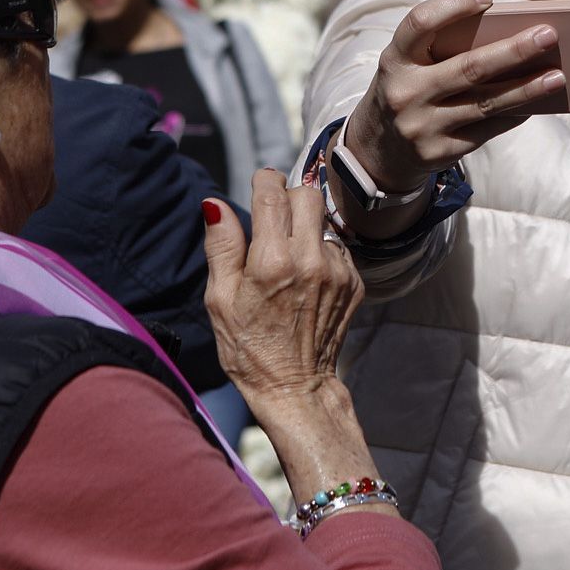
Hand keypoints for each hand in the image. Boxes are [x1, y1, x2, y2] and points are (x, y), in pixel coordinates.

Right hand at [201, 170, 363, 406]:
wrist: (295, 388)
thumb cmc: (249, 348)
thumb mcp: (221, 299)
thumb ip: (222, 245)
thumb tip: (215, 204)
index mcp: (272, 262)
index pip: (273, 193)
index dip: (263, 181)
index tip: (259, 185)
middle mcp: (310, 261)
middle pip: (307, 195)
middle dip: (288, 198)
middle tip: (274, 218)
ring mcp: (338, 271)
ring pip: (324, 220)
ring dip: (306, 226)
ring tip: (288, 256)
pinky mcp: (355, 282)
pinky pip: (337, 246)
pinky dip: (321, 250)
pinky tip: (306, 276)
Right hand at [341, 0, 565, 194]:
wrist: (378, 150)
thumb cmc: (409, 89)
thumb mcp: (409, 64)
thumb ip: (443, 48)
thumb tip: (509, 32)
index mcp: (395, 60)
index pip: (420, 24)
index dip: (452, 6)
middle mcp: (406, 93)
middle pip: (468, 68)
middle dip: (513, 50)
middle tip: (548, 35)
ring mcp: (422, 126)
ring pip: (485, 103)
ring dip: (526, 88)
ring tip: (557, 75)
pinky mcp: (440, 152)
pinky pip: (487, 129)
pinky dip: (515, 112)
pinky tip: (537, 102)